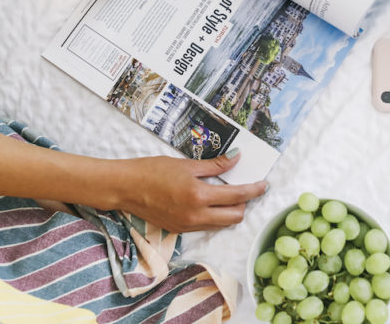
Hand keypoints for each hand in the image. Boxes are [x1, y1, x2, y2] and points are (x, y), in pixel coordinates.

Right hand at [109, 153, 267, 231]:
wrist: (126, 187)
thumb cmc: (153, 171)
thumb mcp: (187, 164)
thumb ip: (215, 165)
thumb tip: (236, 158)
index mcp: (199, 196)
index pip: (238, 196)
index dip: (255, 190)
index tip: (264, 185)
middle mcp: (196, 216)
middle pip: (235, 217)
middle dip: (245, 204)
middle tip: (248, 189)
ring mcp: (188, 226)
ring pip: (221, 224)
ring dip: (230, 211)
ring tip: (230, 195)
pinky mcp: (180, 230)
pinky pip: (206, 226)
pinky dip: (214, 216)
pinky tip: (210, 202)